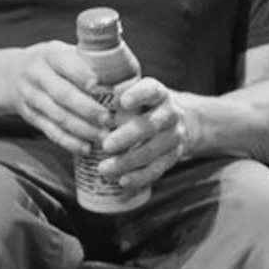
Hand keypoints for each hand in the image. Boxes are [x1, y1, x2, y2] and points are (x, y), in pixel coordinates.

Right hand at [8, 42, 112, 152]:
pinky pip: (50, 131)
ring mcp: (30, 96)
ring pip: (57, 116)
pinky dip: (69, 142)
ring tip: (104, 137)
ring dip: (82, 129)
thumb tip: (130, 79)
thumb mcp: (65, 52)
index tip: (101, 88)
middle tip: (109, 120)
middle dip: (87, 109)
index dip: (83, 76)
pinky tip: (87, 148)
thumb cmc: (54, 63)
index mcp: (50, 54)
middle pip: (62, 94)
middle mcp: (36, 74)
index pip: (66, 63)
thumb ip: (90, 62)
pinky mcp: (29, 116)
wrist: (11, 74)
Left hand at [95, 77, 196, 191]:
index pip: (151, 91)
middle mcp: (170, 114)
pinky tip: (122, 181)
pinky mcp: (173, 157)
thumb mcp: (135, 89)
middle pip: (150, 126)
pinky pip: (157, 169)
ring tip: (104, 169)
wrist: (181, 119)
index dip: (138, 95)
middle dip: (127, 137)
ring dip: (127, 162)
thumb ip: (115, 88)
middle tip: (104, 146)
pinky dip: (139, 177)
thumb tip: (87, 87)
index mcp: (158, 92)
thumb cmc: (144, 102)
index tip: (122, 100)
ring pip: (152, 151)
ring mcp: (174, 137)